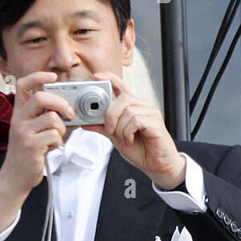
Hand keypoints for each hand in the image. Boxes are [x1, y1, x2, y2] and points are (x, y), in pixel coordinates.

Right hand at [0, 71, 70, 228]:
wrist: (15, 177)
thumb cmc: (27, 153)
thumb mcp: (31, 130)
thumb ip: (45, 117)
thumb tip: (70, 108)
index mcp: (19, 112)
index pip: (23, 85)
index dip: (38, 76)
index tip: (53, 76)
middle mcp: (18, 119)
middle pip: (41, 97)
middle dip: (61, 103)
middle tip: (69, 114)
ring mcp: (23, 132)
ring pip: (53, 119)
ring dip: (61, 129)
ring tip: (55, 138)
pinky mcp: (31, 145)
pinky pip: (54, 135)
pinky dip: (58, 142)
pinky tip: (50, 148)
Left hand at [83, 71, 185, 189]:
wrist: (155, 164)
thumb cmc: (140, 149)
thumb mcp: (115, 137)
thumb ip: (102, 128)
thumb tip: (85, 123)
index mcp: (132, 107)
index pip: (121, 86)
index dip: (110, 78)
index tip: (97, 77)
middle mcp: (142, 106)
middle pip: (122, 99)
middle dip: (110, 116)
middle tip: (110, 130)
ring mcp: (151, 113)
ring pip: (127, 111)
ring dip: (120, 128)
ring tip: (124, 138)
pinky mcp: (155, 122)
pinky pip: (135, 120)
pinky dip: (128, 132)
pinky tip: (130, 139)